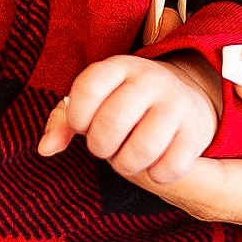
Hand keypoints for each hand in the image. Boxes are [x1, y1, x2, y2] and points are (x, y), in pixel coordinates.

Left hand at [38, 52, 222, 183]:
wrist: (185, 97)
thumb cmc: (125, 103)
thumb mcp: (95, 99)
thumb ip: (63, 121)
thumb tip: (45, 149)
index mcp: (119, 67)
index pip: (87, 88)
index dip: (77, 117)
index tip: (83, 124)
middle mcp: (150, 80)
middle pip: (111, 123)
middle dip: (100, 146)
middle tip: (106, 146)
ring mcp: (177, 104)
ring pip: (141, 150)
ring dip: (126, 165)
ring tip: (128, 156)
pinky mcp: (195, 133)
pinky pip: (168, 168)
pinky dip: (155, 175)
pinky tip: (154, 163)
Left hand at [106, 43, 241, 241]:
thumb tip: (239, 65)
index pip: (215, 192)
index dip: (155, 162)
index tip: (114, 122)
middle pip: (205, 195)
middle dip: (147, 156)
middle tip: (95, 110)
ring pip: (223, 189)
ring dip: (172, 152)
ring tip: (124, 106)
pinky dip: (209, 149)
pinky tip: (186, 115)